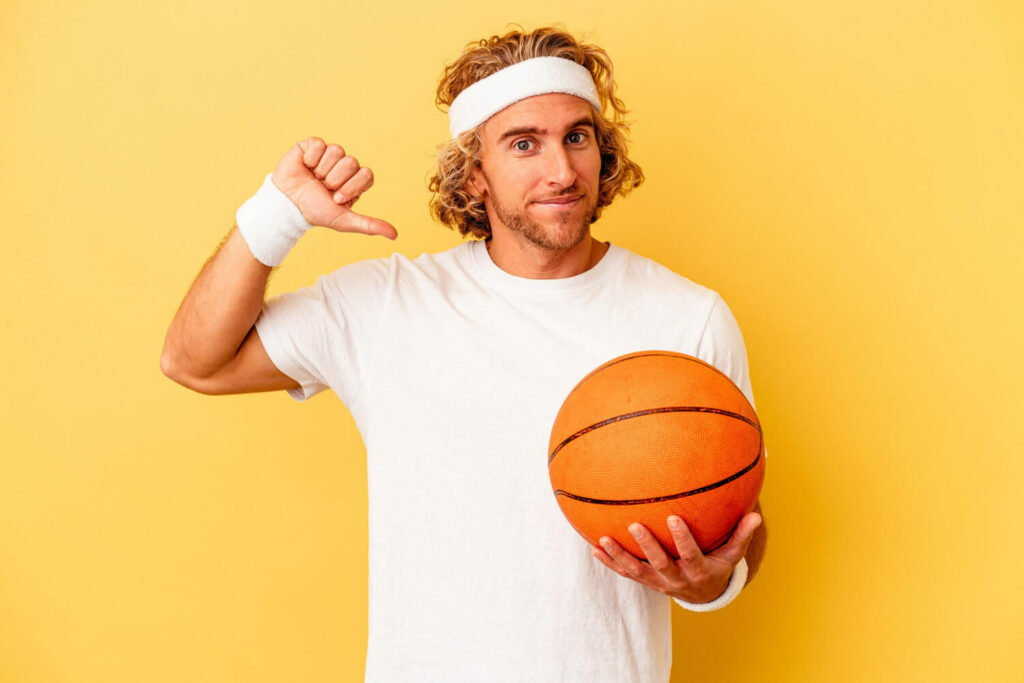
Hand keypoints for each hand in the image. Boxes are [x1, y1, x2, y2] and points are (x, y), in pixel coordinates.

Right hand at [271, 136, 397, 238]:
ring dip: (322, 170)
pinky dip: (311, 158)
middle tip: (323, 188)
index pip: (366, 174)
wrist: (288, 205)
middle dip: (335, 179)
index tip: (337, 198)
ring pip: (337, 151)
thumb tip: (394, 235)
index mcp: (355, 181)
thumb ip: (369, 225)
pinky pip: (319, 144)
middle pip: (352, 162)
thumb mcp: (344, 220)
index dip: (351, 186)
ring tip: (313, 178)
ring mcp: (329, 154)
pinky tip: (305, 167)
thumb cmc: (315, 212)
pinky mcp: (312, 145)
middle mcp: (344, 166)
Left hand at [591, 512, 761, 603]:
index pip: (690, 555)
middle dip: (647, 546)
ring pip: (636, 572)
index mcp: (698, 571)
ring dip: (619, 556)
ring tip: (603, 539)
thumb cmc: (717, 566)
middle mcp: (676, 579)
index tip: (673, 518)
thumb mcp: (732, 555)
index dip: (682, 539)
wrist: (703, 595)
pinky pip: (625, 573)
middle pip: (659, 564)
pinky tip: (594, 548)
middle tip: (634, 525)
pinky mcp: (646, 582)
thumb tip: (756, 514)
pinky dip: (609, 562)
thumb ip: (741, 535)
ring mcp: (658, 582)